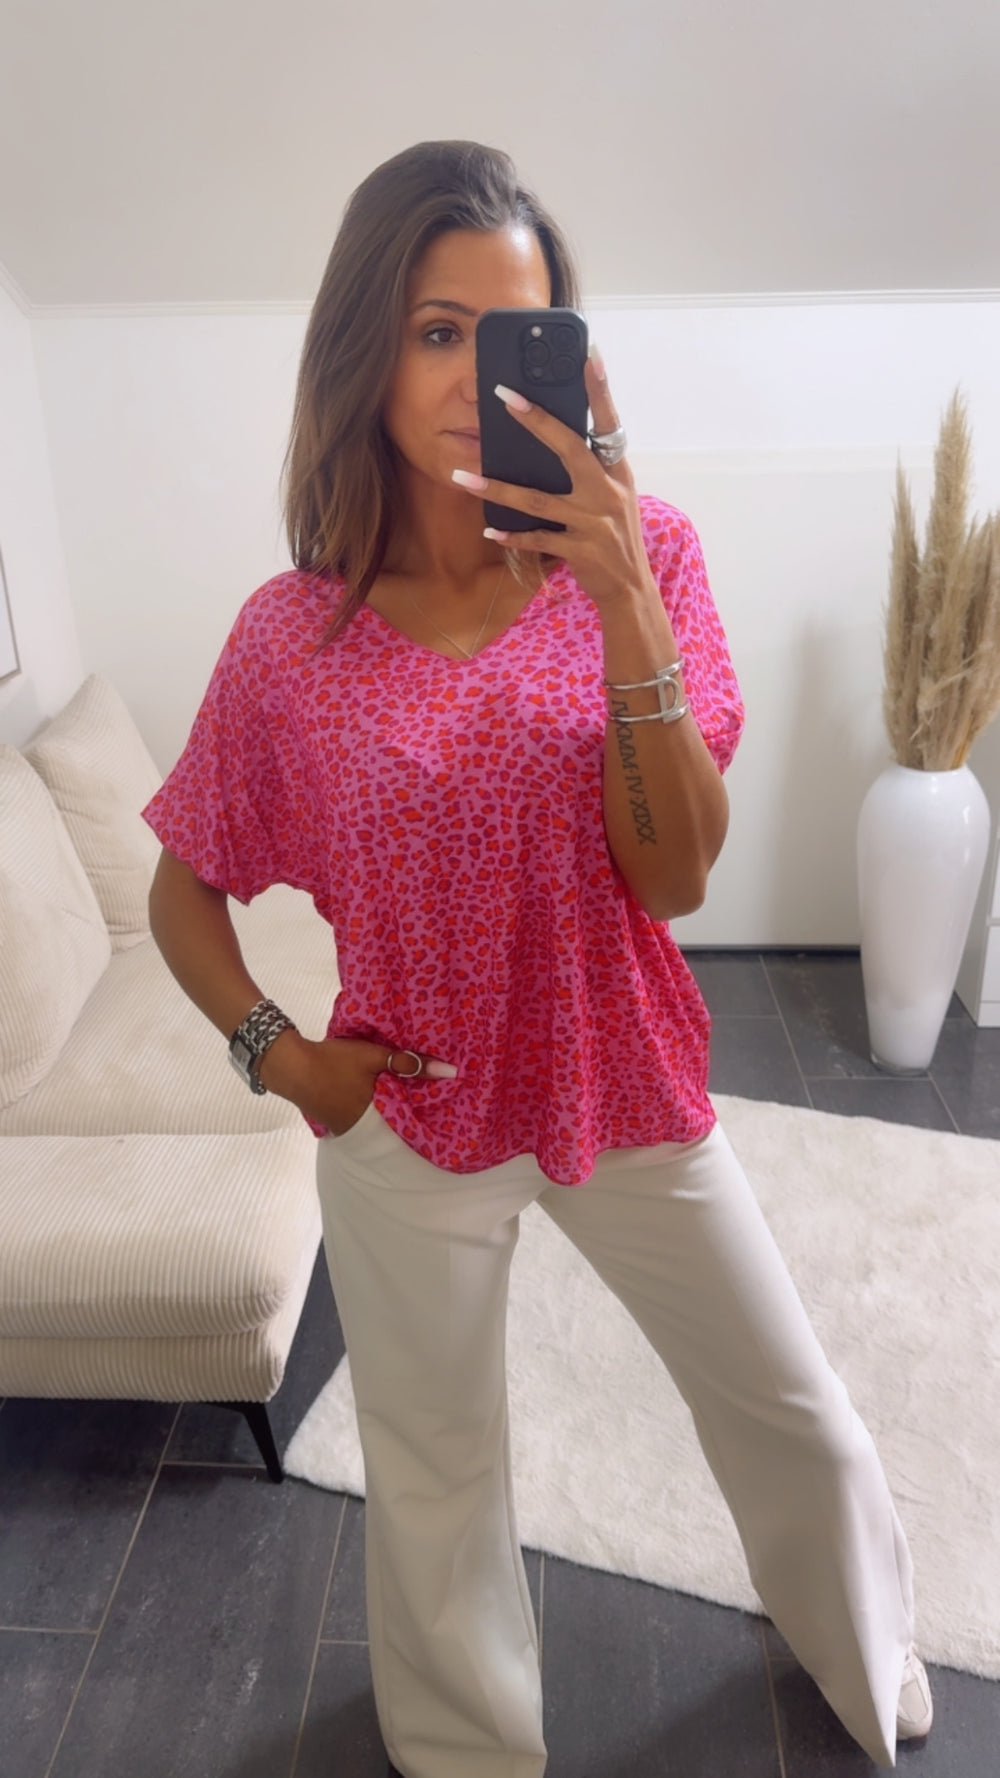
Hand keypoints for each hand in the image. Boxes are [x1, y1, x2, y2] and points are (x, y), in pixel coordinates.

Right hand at [256, 1032, 455, 1135]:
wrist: (290, 1067)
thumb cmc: (334, 1062)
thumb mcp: (373, 1057)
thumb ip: (408, 1063)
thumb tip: (449, 1072)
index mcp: (374, 1116)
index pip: (409, 1119)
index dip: (424, 1109)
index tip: (442, 1102)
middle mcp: (361, 1128)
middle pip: (392, 1119)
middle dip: (407, 1108)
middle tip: (429, 1096)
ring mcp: (344, 1126)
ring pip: (376, 1117)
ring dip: (388, 1105)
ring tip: (407, 1092)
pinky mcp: (334, 1119)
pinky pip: (360, 1114)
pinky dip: (371, 1104)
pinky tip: (376, 1091)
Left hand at [451, 349, 655, 610]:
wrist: (631, 589)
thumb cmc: (616, 536)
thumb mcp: (614, 495)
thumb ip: (592, 468)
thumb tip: (555, 437)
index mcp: (617, 471)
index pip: (609, 421)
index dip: (600, 388)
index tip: (588, 353)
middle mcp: (608, 491)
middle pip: (569, 448)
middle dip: (536, 420)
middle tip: (503, 395)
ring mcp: (595, 521)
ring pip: (538, 499)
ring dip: (497, 488)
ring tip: (463, 476)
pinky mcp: (580, 549)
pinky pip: (538, 538)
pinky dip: (513, 535)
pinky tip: (490, 528)